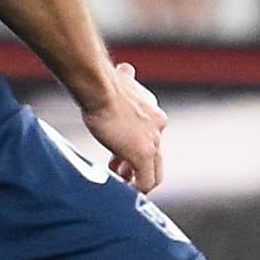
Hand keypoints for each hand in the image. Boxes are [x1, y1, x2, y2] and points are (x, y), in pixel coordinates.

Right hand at [83, 61, 167, 192]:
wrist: (101, 88)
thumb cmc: (104, 84)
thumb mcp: (122, 81)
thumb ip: (127, 80)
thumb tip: (126, 69)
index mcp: (153, 110)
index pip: (151, 134)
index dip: (134, 145)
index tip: (119, 150)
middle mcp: (158, 126)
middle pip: (157, 156)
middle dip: (139, 165)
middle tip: (121, 169)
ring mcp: (152, 142)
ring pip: (154, 172)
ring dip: (136, 179)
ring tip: (119, 180)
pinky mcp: (142, 155)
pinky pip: (145, 182)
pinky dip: (136, 190)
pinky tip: (123, 190)